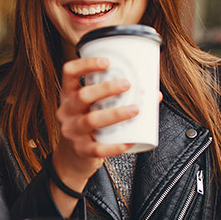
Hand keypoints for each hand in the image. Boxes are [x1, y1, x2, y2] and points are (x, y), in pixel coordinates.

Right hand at [52, 57, 137, 188]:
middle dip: (106, 88)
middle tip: (127, 85)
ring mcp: (72, 131)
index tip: (107, 62)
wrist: (71, 158)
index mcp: (69, 96)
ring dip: (115, 113)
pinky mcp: (81, 150)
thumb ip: (114, 99)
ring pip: (91, 120)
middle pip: (83, 96)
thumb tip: (153, 94)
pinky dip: (115, 145)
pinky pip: (98, 148)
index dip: (86, 64)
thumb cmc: (87, 126)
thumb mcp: (90, 108)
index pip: (69, 73)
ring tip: (135, 109)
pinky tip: (129, 141)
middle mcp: (67, 111)